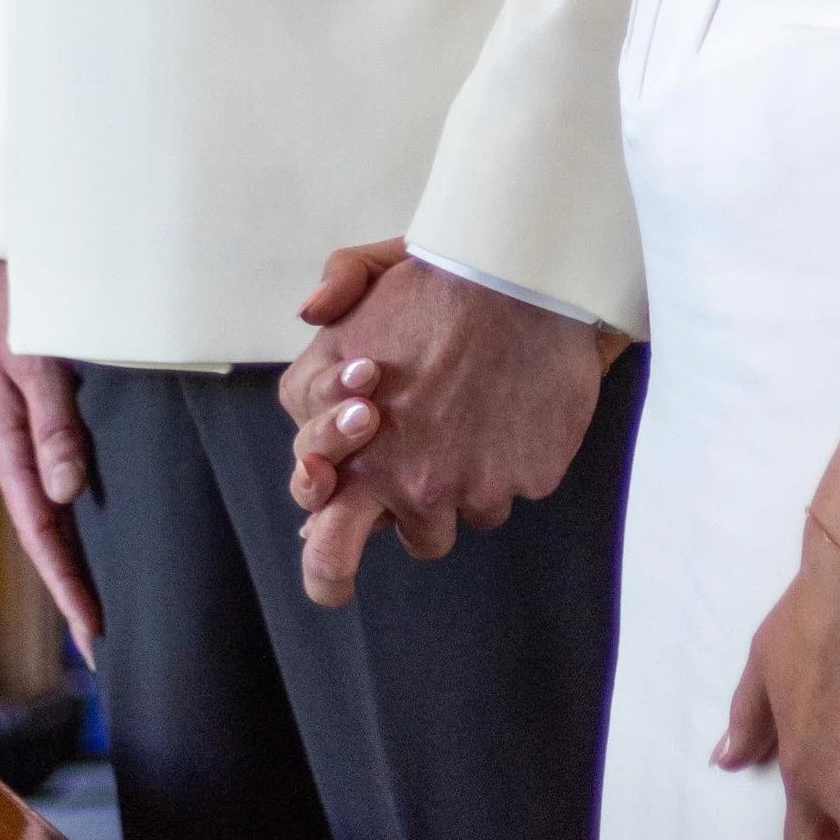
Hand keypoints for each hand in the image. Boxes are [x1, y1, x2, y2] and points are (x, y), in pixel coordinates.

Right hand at [0, 255, 101, 661]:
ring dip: (75, 562)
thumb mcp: (34, 358)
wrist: (5, 256)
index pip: (42, 532)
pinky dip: (76, 521)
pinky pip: (59, 483)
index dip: (67, 586)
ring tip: (100, 612)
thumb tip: (68, 490)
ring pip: (53, 515)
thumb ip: (52, 420)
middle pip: (46, 536)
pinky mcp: (42, 420)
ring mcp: (27, 438)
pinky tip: (97, 536)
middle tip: (102, 650)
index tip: (93, 633)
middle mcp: (16, 451)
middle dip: (71, 592)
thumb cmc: (22, 302)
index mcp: (7, 445)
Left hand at [279, 243, 609, 610]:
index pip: (319, 516)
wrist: (523, 276)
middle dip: (346, 565)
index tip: (340, 489)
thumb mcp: (367, 274)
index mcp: (354, 447)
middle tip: (357, 561)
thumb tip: (312, 312)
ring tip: (471, 422)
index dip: (330, 506)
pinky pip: (514, 485)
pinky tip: (515, 404)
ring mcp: (472, 487)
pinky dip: (514, 455)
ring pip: (458, 516)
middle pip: (368, 552)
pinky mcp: (528, 479)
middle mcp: (407, 481)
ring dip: (458, 483)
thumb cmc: (444, 277)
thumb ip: (334, 295)